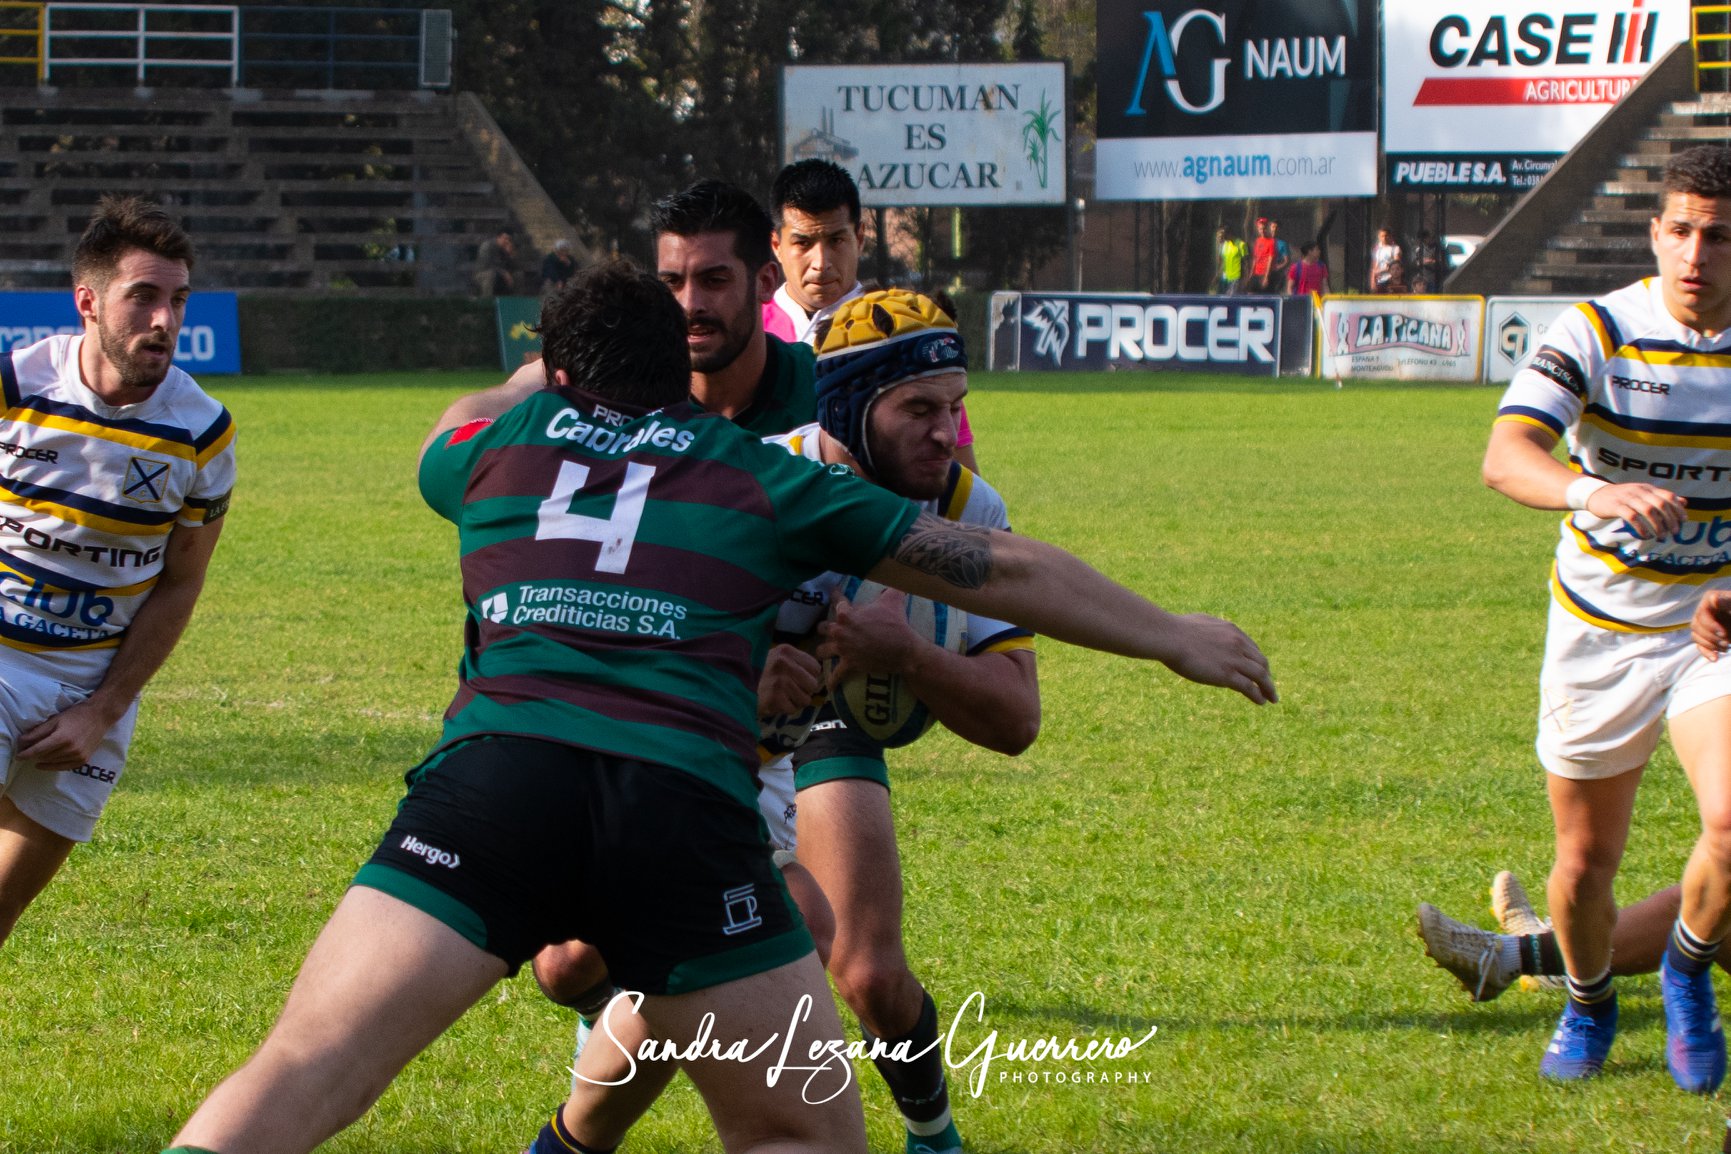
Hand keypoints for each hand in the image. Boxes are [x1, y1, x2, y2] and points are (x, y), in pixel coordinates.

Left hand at [16, 696, 122, 770]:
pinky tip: (47, 763)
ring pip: (53, 762)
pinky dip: (54, 766)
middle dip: (34, 755)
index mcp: (62, 738)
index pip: (38, 750)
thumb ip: (39, 731)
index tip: (18, 756)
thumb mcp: (56, 719)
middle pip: (44, 757)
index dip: (26, 754)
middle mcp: (70, 749)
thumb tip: (22, 741)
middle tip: (28, 751)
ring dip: (43, 760)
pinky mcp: (84, 760)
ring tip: (38, 756)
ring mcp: (78, 756)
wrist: (100, 716)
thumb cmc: (77, 715)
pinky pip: (64, 767)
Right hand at [758, 643, 823, 716]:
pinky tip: (773, 703)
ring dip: (794, 702)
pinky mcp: (775, 697)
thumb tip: (816, 677)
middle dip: (803, 691)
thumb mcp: (774, 658)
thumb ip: (794, 663)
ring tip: (780, 696)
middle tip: (788, 691)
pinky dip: (784, 709)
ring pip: (805, 699)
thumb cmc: (756, 673)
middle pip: (813, 684)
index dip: (808, 677)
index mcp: (786, 651)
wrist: (733, 686)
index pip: (815, 668)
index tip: (797, 680)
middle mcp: (784, 663)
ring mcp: (780, 680)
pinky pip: (793, 709)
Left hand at [816, 591, 923, 687]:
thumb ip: (890, 587)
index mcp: (847, 614)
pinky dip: (832, 680)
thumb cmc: (897, 624)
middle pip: (822, 628)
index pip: (837, 602)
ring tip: (824, 652)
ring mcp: (843, 649)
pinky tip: (828, 686)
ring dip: (823, 650)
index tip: (833, 593)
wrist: (904, 649)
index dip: (835, 596)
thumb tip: (895, 579)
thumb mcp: (894, 600)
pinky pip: (835, 674)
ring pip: (822, 650)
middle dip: (825, 628)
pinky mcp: (849, 664)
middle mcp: (840, 631)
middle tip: (830, 629)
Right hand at [1159, 614, 1277, 704]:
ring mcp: (1234, 659)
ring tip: (1271, 698)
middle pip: (1261, 662)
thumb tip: (1206, 634)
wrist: (1170, 637)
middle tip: (1268, 686)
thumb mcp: (1200, 624)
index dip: (1257, 661)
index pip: (1252, 648)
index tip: (1258, 670)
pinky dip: (1258, 695)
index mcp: (1232, 631)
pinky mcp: (1227, 675)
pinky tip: (1261, 701)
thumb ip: (1209, 630)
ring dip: (1268, 688)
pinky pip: (1249, 687)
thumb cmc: (1176, 630)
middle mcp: (1238, 644)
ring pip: (1260, 675)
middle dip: (1267, 675)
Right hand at [1584, 483, 1686, 539]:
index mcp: (1647, 488)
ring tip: (1661, 536)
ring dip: (1658, 525)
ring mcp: (1627, 498)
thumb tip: (1684, 502)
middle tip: (1674, 532)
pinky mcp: (1616, 506)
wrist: (1594, 494)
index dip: (1678, 508)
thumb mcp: (1642, 494)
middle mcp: (1639, 491)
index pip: (1668, 496)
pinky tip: (1645, 536)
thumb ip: (1662, 497)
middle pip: (1661, 504)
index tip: (1684, 521)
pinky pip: (1633, 517)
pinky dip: (1641, 528)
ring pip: (1649, 511)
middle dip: (1670, 520)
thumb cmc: (1620, 496)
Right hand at [1694, 591, 1730, 661]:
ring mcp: (1704, 623)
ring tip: (1726, 648)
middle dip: (1711, 637)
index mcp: (1711, 599)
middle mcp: (1704, 610)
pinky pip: (1699, 645)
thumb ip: (1727, 602)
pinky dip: (1706, 652)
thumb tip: (1714, 598)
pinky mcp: (1706, 635)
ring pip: (1696, 636)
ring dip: (1710, 645)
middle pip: (1696, 626)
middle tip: (1727, 643)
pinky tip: (1715, 658)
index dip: (1710, 625)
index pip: (1701, 613)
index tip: (1723, 633)